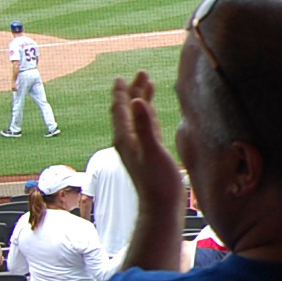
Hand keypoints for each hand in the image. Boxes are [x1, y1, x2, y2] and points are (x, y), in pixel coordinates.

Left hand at [111, 71, 183, 212]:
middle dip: (132, 92)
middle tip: (140, 74)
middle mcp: (128, 141)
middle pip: (127, 111)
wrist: (161, 206)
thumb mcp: (152, 151)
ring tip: (147, 85)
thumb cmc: (157, 182)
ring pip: (137, 117)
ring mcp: (138, 147)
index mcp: (125, 139)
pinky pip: (146, 126)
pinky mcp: (148, 151)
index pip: (120, 110)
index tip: (122, 78)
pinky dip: (149, 114)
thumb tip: (137, 101)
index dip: (122, 93)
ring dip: (141, 100)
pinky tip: (152, 110)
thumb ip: (145, 126)